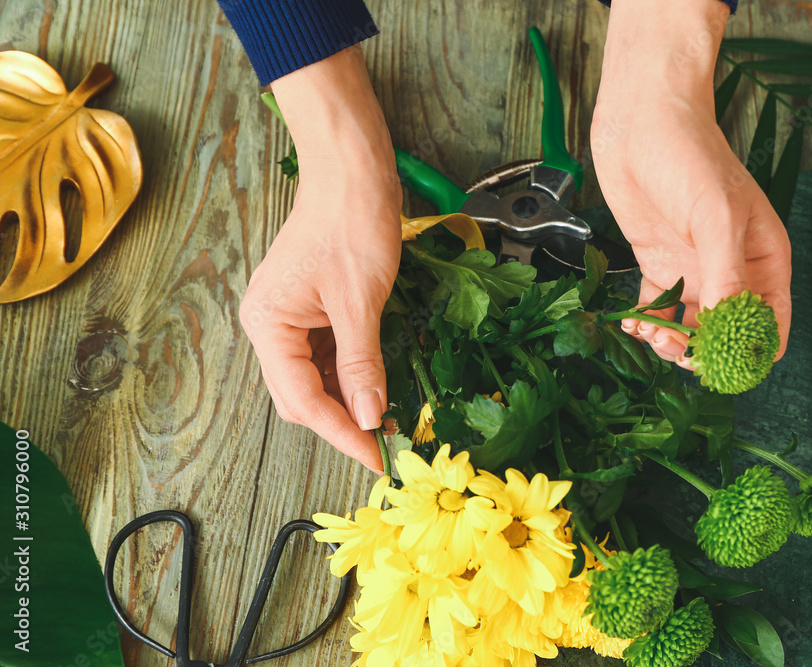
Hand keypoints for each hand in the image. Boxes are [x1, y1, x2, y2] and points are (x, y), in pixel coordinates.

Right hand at [240, 47, 400, 472]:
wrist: (352, 171)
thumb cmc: (352, 224)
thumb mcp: (361, 302)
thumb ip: (362, 364)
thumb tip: (371, 417)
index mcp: (269, 324)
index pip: (303, 399)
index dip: (341, 432)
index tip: (375, 457)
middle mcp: (270, 326)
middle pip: (302, 395)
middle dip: (342, 421)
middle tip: (384, 444)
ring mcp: (289, 319)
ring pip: (315, 380)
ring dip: (349, 401)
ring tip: (387, 421)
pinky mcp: (310, 311)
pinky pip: (327, 357)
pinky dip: (351, 375)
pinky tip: (376, 387)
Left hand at [592, 0, 790, 369]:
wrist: (643, 120)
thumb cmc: (690, 156)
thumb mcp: (716, 216)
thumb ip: (725, 273)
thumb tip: (728, 326)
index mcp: (765, 259)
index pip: (772, 323)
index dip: (751, 351)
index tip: (720, 362)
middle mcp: (732, 270)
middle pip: (727, 335)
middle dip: (702, 350)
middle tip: (674, 347)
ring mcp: (695, 269)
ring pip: (691, 329)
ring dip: (672, 341)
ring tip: (650, 332)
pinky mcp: (660, 265)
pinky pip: (660, 310)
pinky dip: (648, 323)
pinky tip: (633, 322)